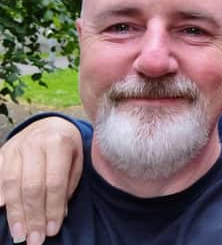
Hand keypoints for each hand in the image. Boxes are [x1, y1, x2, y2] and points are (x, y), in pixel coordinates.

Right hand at [0, 117, 82, 244]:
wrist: (50, 124)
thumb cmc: (67, 147)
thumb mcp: (77, 160)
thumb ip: (68, 185)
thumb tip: (58, 215)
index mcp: (58, 143)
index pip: (54, 182)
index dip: (52, 208)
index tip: (52, 230)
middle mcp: (34, 143)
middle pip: (31, 186)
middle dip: (33, 216)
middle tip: (34, 239)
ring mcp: (15, 147)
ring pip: (11, 183)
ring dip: (14, 212)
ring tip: (19, 234)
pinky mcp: (2, 152)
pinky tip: (1, 210)